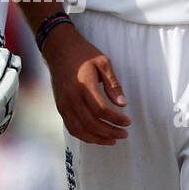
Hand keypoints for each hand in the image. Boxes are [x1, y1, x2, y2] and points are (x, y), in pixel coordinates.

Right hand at [43, 26, 129, 145]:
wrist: (59, 49)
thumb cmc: (84, 54)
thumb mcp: (103, 63)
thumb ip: (113, 85)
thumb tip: (123, 105)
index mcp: (84, 85)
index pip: (101, 110)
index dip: (116, 119)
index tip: (128, 122)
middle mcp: (71, 97)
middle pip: (92, 123)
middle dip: (110, 132)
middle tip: (124, 134)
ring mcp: (64, 104)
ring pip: (81, 130)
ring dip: (98, 138)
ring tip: (113, 139)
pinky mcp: (60, 107)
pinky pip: (72, 128)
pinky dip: (85, 136)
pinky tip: (97, 137)